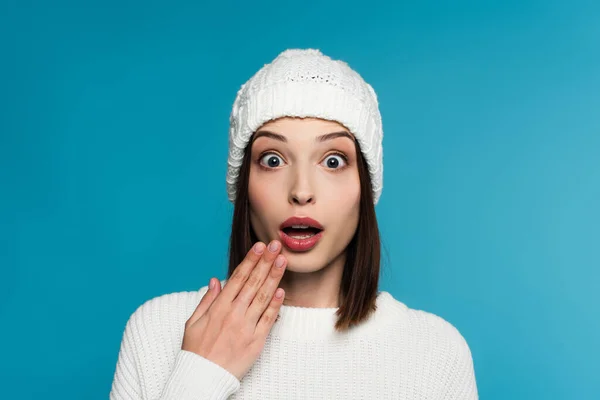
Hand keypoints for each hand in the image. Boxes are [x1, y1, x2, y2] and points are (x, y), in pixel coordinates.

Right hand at [182, 240, 286, 380]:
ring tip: (282, 261)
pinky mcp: (256, 341)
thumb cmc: (196, 351)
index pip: (237, 278)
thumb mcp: (192, 322)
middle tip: (275, 245)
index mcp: (218, 307)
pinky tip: (282, 290)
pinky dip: (275, 304)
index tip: (259, 246)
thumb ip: (206, 300)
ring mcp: (246, 327)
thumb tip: (215, 280)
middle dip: (265, 262)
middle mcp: (233, 314)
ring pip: (262, 297)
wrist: (202, 377)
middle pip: (252, 282)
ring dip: (273, 277)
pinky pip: (268, 319)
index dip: (250, 260)